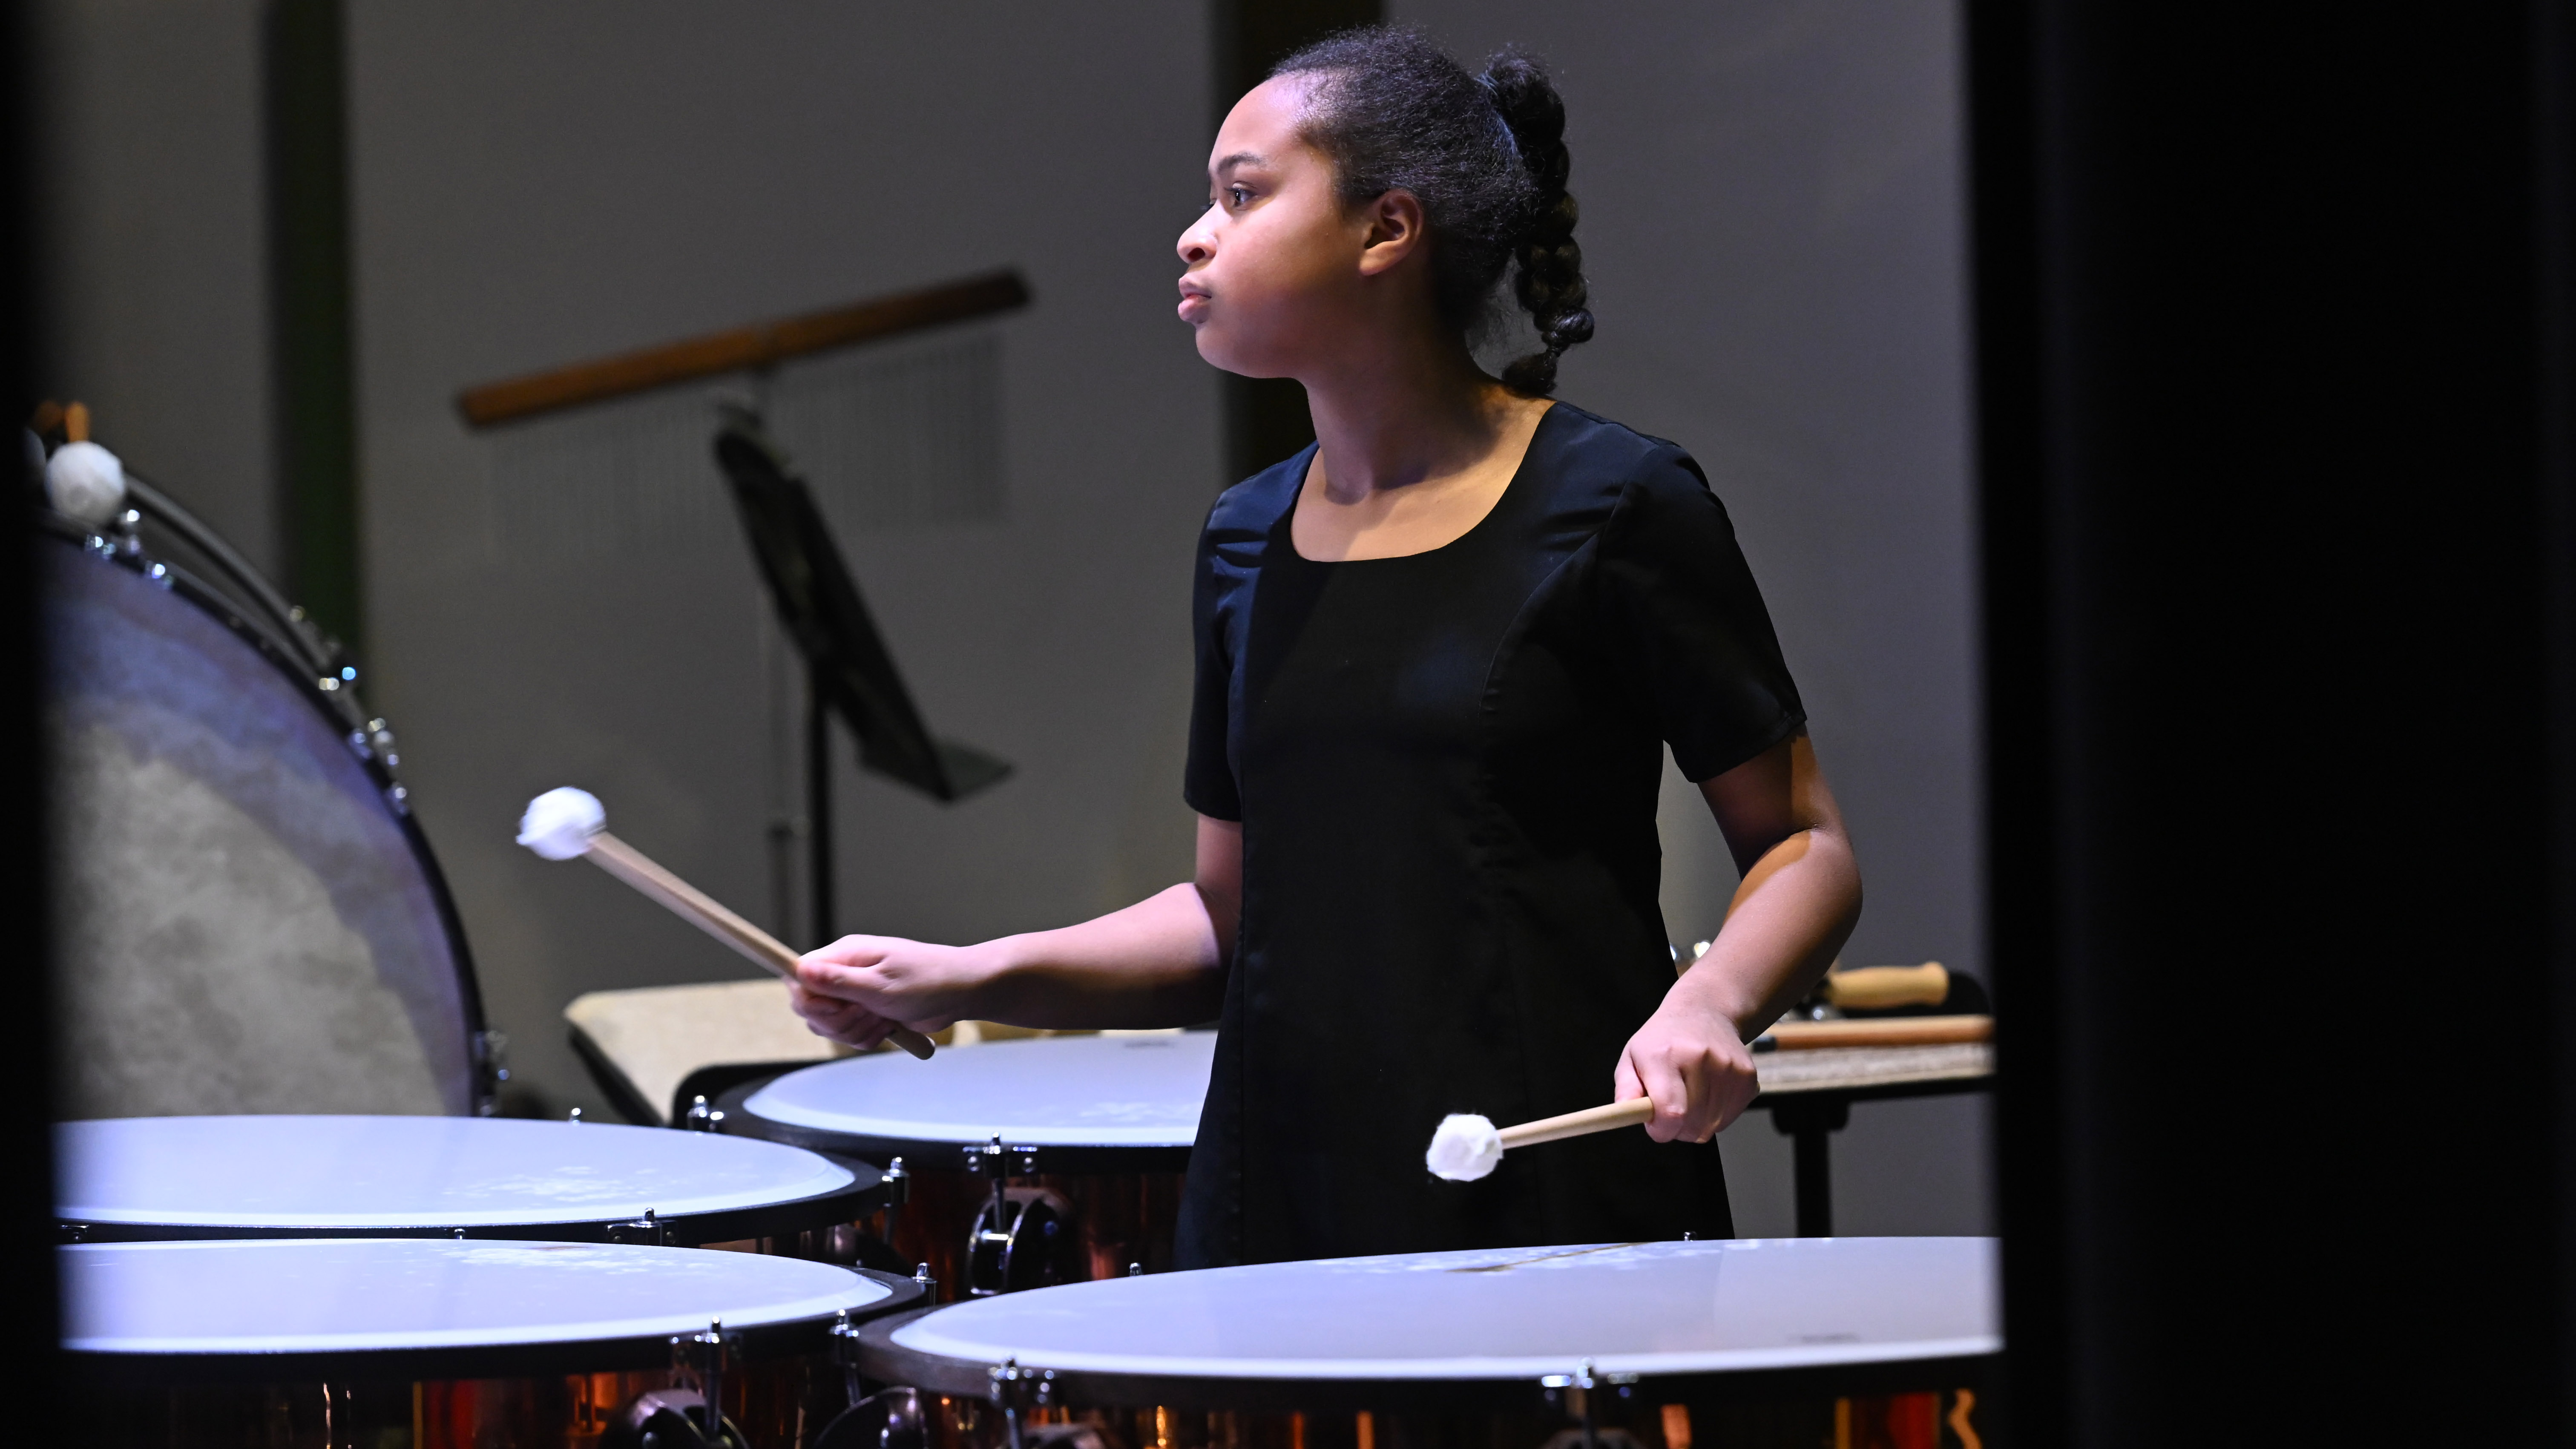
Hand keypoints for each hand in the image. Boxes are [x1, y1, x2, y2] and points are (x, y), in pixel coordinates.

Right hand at [789, 935, 992, 1049]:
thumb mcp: (881, 984)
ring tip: (884, 1018)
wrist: (962, 992)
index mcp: (845, 955)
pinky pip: (849, 1035)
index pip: (800, 976)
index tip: (835, 1007)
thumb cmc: (929, 980)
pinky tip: (888, 1026)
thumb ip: (838, 982)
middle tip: (869, 1013)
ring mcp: (855, 993)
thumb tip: (800, 970)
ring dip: (856, 1031)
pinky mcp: (865, 1012)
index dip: (808, 999)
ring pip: (829, 1026)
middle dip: (838, 1021)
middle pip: (811, 1008)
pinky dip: (868, 1037)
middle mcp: (845, 972)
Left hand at [1615, 984, 1761, 1143]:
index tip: (1656, 1126)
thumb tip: (1624, 1112)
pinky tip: (1707, 1092)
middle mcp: (1699, 1058)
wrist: (1704, 1012)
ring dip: (1696, 1123)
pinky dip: (1715, 1115)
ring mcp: (1728, 1067)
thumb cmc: (1663, 1041)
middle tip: (1670, 1108)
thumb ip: (1626, 1089)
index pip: (1670, 1111)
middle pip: (1691, 1124)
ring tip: (1688, 1096)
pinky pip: (1729, 1119)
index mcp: (1664, 1055)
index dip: (1662, 1130)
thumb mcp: (1632, 1058)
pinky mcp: (1747, 1076)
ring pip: (1710, 1127)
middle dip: (1676, 1128)